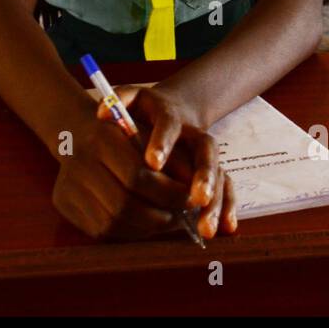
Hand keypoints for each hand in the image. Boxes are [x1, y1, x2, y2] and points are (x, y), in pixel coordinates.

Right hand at [52, 108, 193, 240]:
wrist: (78, 133)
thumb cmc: (125, 134)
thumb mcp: (149, 134)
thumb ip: (173, 159)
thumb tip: (195, 191)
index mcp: (101, 137)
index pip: (138, 175)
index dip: (168, 192)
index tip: (190, 197)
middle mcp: (79, 160)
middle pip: (125, 203)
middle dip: (160, 214)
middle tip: (181, 215)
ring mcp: (68, 184)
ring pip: (114, 220)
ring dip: (147, 226)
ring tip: (167, 220)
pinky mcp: (63, 203)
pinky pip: (101, 228)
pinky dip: (128, 230)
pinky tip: (145, 223)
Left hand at [101, 84, 236, 239]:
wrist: (173, 112)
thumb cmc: (145, 111)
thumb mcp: (131, 98)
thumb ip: (118, 101)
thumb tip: (101, 112)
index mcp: (170, 116)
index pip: (168, 125)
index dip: (162, 142)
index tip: (152, 163)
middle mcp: (194, 135)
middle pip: (205, 153)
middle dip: (203, 176)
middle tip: (196, 198)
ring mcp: (207, 155)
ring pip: (219, 175)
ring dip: (215, 202)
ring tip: (206, 228)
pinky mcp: (214, 172)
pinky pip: (226, 189)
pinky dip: (227, 208)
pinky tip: (227, 228)